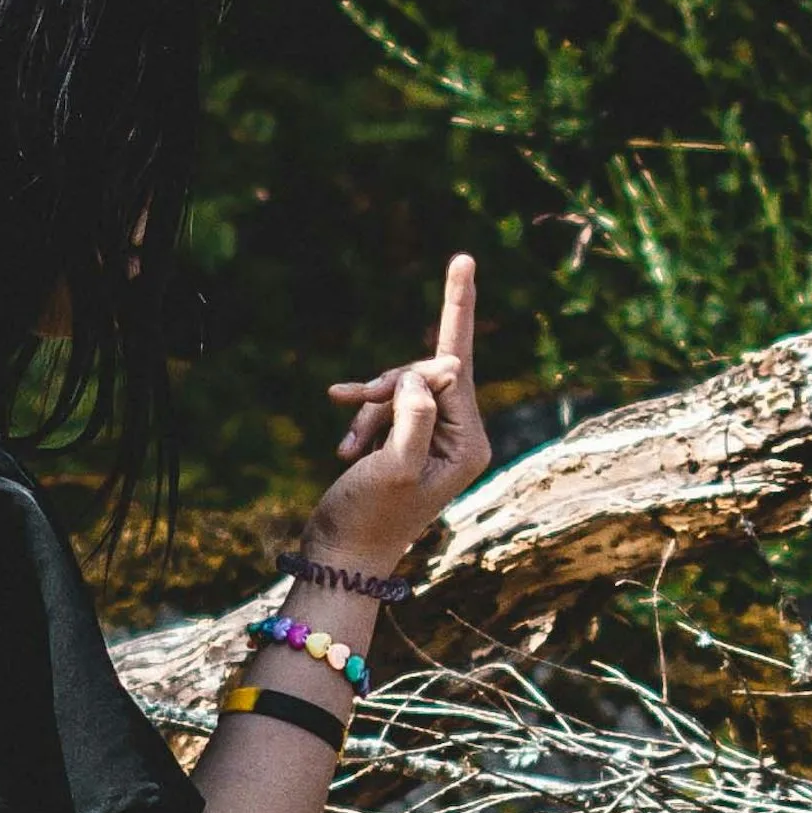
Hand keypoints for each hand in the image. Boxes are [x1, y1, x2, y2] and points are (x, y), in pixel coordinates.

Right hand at [312, 253, 491, 578]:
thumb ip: (415, 416)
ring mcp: (432, 437)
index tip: (463, 258)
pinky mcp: (406, 440)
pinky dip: (361, 415)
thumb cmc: (368, 517)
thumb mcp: (393, 466)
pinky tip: (342, 438)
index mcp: (469, 442)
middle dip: (388, 385)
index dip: (447, 323)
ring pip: (401, 387)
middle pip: (428, 372)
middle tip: (355, 405)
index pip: (458, 368)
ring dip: (369, 407)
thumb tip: (429, 374)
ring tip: (347, 445)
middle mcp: (459, 437)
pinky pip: (385, 404)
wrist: (342, 555)